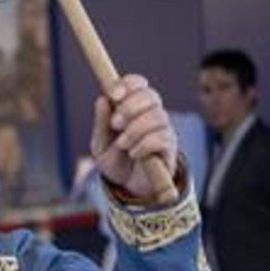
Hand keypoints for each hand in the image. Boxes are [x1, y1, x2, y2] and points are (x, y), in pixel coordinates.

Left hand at [90, 75, 178, 202]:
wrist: (128, 186)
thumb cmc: (115, 160)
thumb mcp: (100, 145)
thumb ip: (101, 124)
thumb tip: (101, 99)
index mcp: (133, 107)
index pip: (138, 83)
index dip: (128, 84)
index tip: (113, 94)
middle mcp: (151, 113)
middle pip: (151, 95)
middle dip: (131, 107)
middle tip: (116, 124)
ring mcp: (163, 129)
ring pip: (158, 116)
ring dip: (136, 129)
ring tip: (122, 145)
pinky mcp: (169, 146)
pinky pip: (162, 138)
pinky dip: (144, 145)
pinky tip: (134, 154)